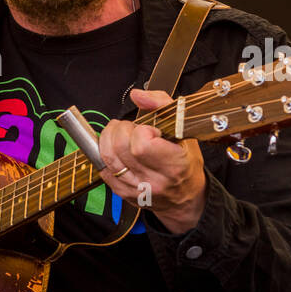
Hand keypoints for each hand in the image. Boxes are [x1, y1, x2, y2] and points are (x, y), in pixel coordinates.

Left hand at [97, 88, 206, 234]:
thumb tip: (138, 95)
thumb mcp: (184, 130)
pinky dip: (107, 155)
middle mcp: (154, 181)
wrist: (187, 197)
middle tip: (132, 129)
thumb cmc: (187, 162)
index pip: (141, 145)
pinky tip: (119, 151)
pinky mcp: (124, 194)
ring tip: (121, 135)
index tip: (150, 130)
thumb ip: (162, 105)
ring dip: (109, 139)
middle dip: (121, 130)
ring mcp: (137, 190)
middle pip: (120, 148)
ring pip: (107, 158)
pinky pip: (103, 170)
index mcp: (174, 165)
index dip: (141, 131)